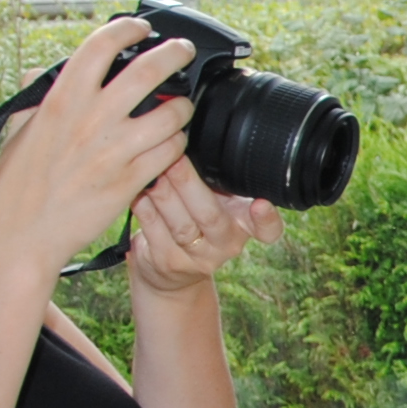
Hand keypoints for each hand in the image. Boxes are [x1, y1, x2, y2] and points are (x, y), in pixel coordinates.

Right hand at [0, 18, 200, 272]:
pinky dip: (177, 144)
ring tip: (182, 108)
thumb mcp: (18, 130)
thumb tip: (37, 72)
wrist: (22, 234)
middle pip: (149, 71)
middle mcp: (91, 118)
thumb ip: (35, 98)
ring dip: (183, 108)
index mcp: (62, 99)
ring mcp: (114, 150)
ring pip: (171, 114)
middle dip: (175, 54)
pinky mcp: (130, 180)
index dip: (126, 29)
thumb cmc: (17, 185)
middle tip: (184, 51)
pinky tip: (173, 144)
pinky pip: (171, 152)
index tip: (140, 28)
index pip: (100, 46)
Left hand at [126, 158, 282, 297]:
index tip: (260, 204)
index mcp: (244, 225)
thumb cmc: (196, 221)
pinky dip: (145, 206)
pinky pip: (155, 230)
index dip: (266, 218)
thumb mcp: (216, 202)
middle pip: (210, 216)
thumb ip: (217, 181)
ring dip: (164, 193)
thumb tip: (192, 135)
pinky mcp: (168, 262)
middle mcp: (226, 244)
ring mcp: (197, 258)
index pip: (267, 228)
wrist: (172, 273)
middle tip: (175, 158)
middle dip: (189, 184)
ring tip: (153, 169)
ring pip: (181, 224)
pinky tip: (139, 188)